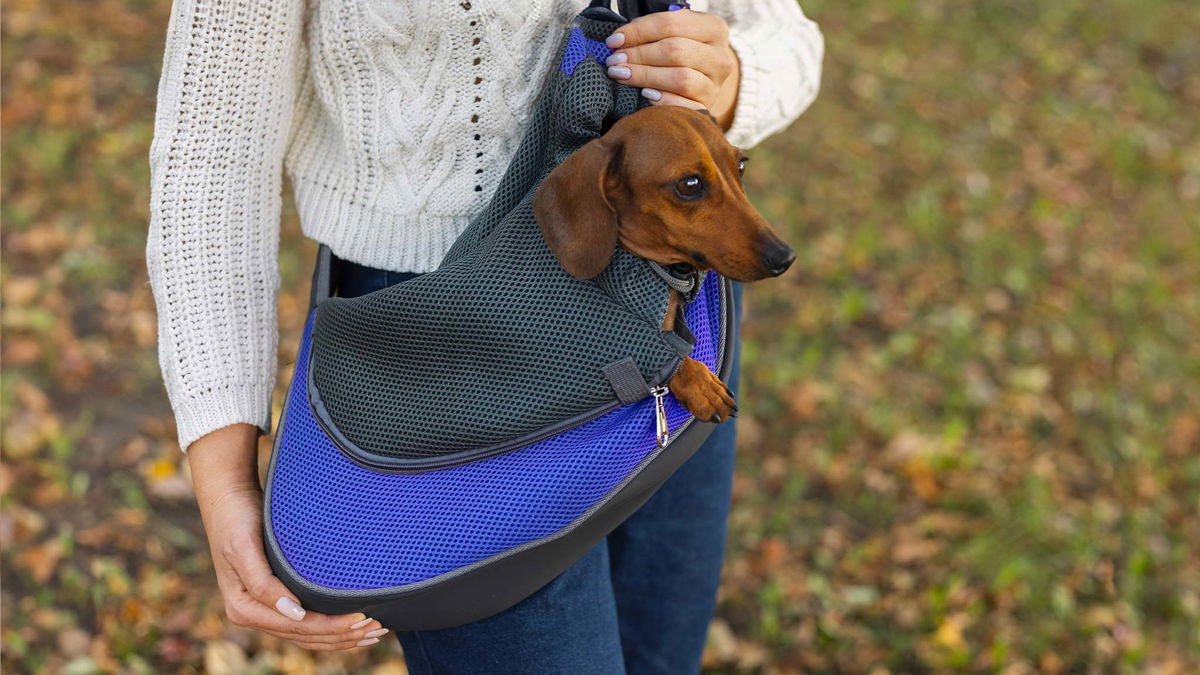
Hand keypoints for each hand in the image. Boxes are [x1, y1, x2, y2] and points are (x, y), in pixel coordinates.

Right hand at [188, 424, 387, 649]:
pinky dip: (329, 629)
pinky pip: (304, 625)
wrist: (228, 500)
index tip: (362, 618)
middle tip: (377, 630)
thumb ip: (264, 584)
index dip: (331, 627)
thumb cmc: (237, 520)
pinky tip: (353, 628)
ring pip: (306, 635)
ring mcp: (263, 610)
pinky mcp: (274, 600)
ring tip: (373, 634)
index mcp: (243, 608)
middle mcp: (252, 614)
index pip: (296, 627)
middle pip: (304, 636)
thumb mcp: (245, 548)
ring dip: (340, 637)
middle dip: (342, 635)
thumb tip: (293, 613)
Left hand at [603, 9, 740, 129]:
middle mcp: (720, 56)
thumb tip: (618, 40)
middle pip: (675, 50)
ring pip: (680, 78)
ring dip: (645, 76)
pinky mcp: (708, 108)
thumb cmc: (681, 54)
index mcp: (714, 28)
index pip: (671, 24)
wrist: (703, 81)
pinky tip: (646, 95)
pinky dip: (664, 100)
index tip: (613, 41)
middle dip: (638, 55)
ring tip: (622, 75)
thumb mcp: (674, 35)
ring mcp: (716, 85)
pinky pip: (686, 106)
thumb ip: (653, 31)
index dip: (639, 31)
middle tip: (614, 61)